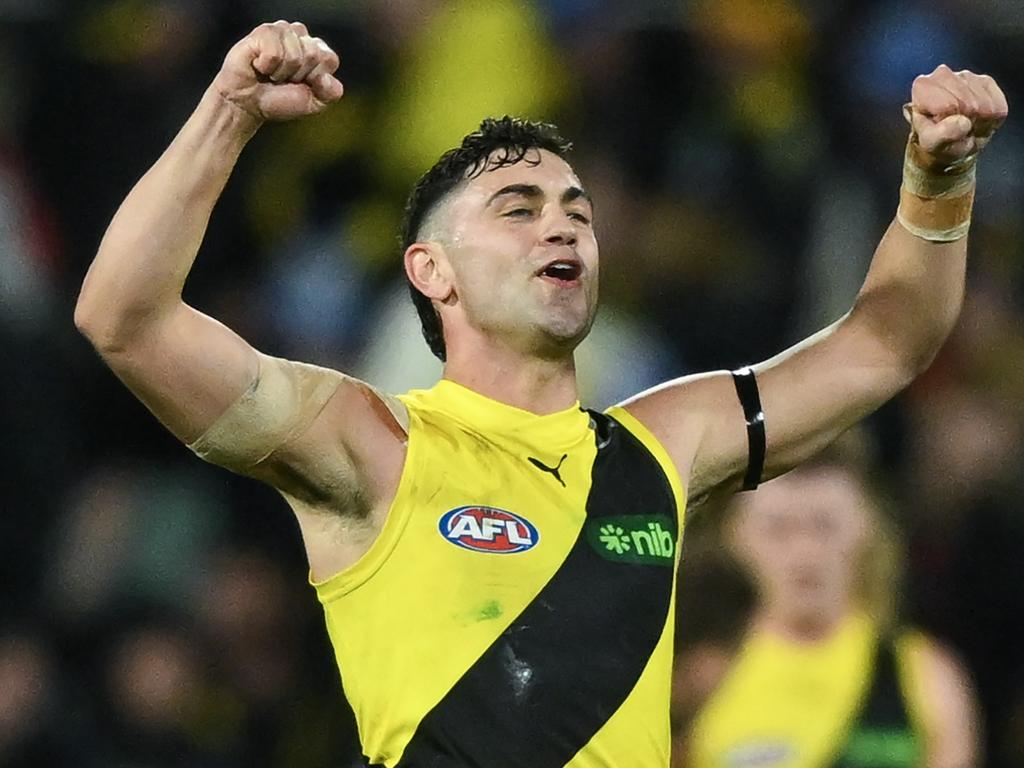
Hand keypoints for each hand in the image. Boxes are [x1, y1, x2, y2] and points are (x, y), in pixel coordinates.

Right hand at [212, 20, 343, 123]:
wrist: (249, 104)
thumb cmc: (281, 100)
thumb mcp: (314, 103)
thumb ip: (330, 92)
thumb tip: (324, 77)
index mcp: (318, 50)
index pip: (329, 59)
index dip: (316, 79)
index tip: (302, 84)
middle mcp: (301, 36)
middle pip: (312, 55)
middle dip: (298, 76)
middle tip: (283, 80)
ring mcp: (282, 30)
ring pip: (294, 55)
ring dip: (281, 73)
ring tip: (272, 73)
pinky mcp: (263, 32)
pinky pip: (274, 53)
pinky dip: (267, 67)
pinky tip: (260, 65)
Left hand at [906, 65, 1007, 170]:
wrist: (948, 141)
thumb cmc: (935, 140)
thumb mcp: (931, 143)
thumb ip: (942, 134)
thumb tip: (963, 122)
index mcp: (923, 86)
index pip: (948, 105)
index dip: (950, 122)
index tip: (943, 128)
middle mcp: (943, 74)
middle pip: (967, 103)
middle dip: (965, 121)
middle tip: (955, 128)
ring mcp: (966, 75)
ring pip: (984, 104)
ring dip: (978, 120)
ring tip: (964, 124)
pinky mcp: (986, 81)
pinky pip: (997, 106)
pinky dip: (990, 118)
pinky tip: (977, 118)